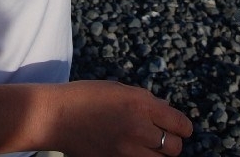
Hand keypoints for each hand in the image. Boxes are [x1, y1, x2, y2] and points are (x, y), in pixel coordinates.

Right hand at [54, 80, 191, 155]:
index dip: (182, 126)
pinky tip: (134, 151)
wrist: (57, 115)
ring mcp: (127, 150)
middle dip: (172, 141)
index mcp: (141, 104)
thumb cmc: (87, 96)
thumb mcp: (120, 89)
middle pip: (174, 147)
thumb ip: (146, 101)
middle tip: (162, 136)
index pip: (180, 124)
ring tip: (147, 145)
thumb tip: (167, 111)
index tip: (179, 127)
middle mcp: (138, 128)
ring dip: (158, 154)